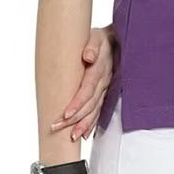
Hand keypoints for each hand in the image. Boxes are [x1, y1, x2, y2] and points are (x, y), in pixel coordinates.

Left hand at [50, 24, 116, 139]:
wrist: (117, 40)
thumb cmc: (102, 39)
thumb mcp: (97, 36)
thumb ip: (92, 46)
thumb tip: (88, 56)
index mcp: (100, 68)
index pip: (88, 89)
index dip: (77, 103)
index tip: (65, 115)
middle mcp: (104, 81)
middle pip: (90, 104)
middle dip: (74, 118)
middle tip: (56, 128)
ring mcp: (106, 88)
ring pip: (95, 110)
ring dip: (84, 124)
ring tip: (72, 136)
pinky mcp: (106, 92)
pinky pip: (100, 110)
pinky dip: (93, 123)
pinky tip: (85, 133)